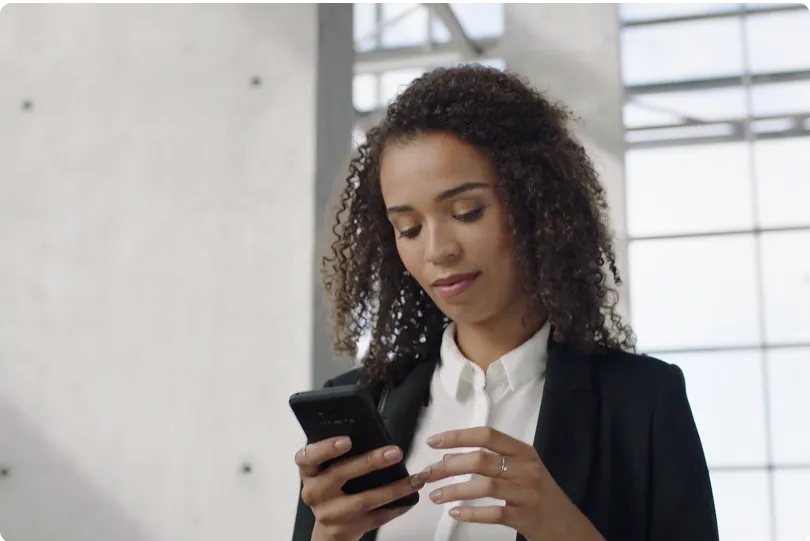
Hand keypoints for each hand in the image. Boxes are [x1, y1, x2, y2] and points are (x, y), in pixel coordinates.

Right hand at [295, 436, 428, 540]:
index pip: (308, 456)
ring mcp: (329, 513)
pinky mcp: (345, 529)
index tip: (347, 440)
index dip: (326, 448)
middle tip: (395, 452)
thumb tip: (374, 434)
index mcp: (308, 471)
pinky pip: (375, 518)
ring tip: (414, 479)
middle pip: (340, 474)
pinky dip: (396, 508)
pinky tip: (409, 498)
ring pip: (363, 500)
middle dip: (371, 462)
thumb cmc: (332, 486)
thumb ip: (340, 453)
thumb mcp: (327, 468)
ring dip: (393, 489)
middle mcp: (314, 492)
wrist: (328, 526)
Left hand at [420, 427, 604, 540]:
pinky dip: (471, 513)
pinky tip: (454, 513)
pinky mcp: (526, 516)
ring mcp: (527, 492)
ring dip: (453, 490)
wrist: (568, 526)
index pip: (487, 435)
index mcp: (523, 451)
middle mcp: (526, 468)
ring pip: (484, 485)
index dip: (458, 436)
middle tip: (428, 474)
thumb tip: (451, 456)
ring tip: (435, 496)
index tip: (433, 442)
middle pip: (481, 459)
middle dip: (448, 466)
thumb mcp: (523, 469)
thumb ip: (493, 460)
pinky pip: (494, 513)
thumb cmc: (539, 494)